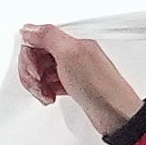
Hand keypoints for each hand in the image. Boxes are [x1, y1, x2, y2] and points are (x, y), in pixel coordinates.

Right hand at [16, 22, 141, 131]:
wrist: (115, 116)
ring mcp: (71, 69)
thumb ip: (49, 36)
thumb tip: (30, 29)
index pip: (39, 37)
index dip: (30, 53)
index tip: (34, 67)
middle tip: (38, 81)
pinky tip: (49, 96)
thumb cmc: (100, 86)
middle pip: (37, 54)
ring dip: (36, 83)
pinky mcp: (71, 85)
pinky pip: (48, 83)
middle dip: (31, 70)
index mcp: (73, 40)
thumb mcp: (71, 54)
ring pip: (40, 70)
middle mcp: (72, 52)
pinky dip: (44, 90)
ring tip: (44, 92)